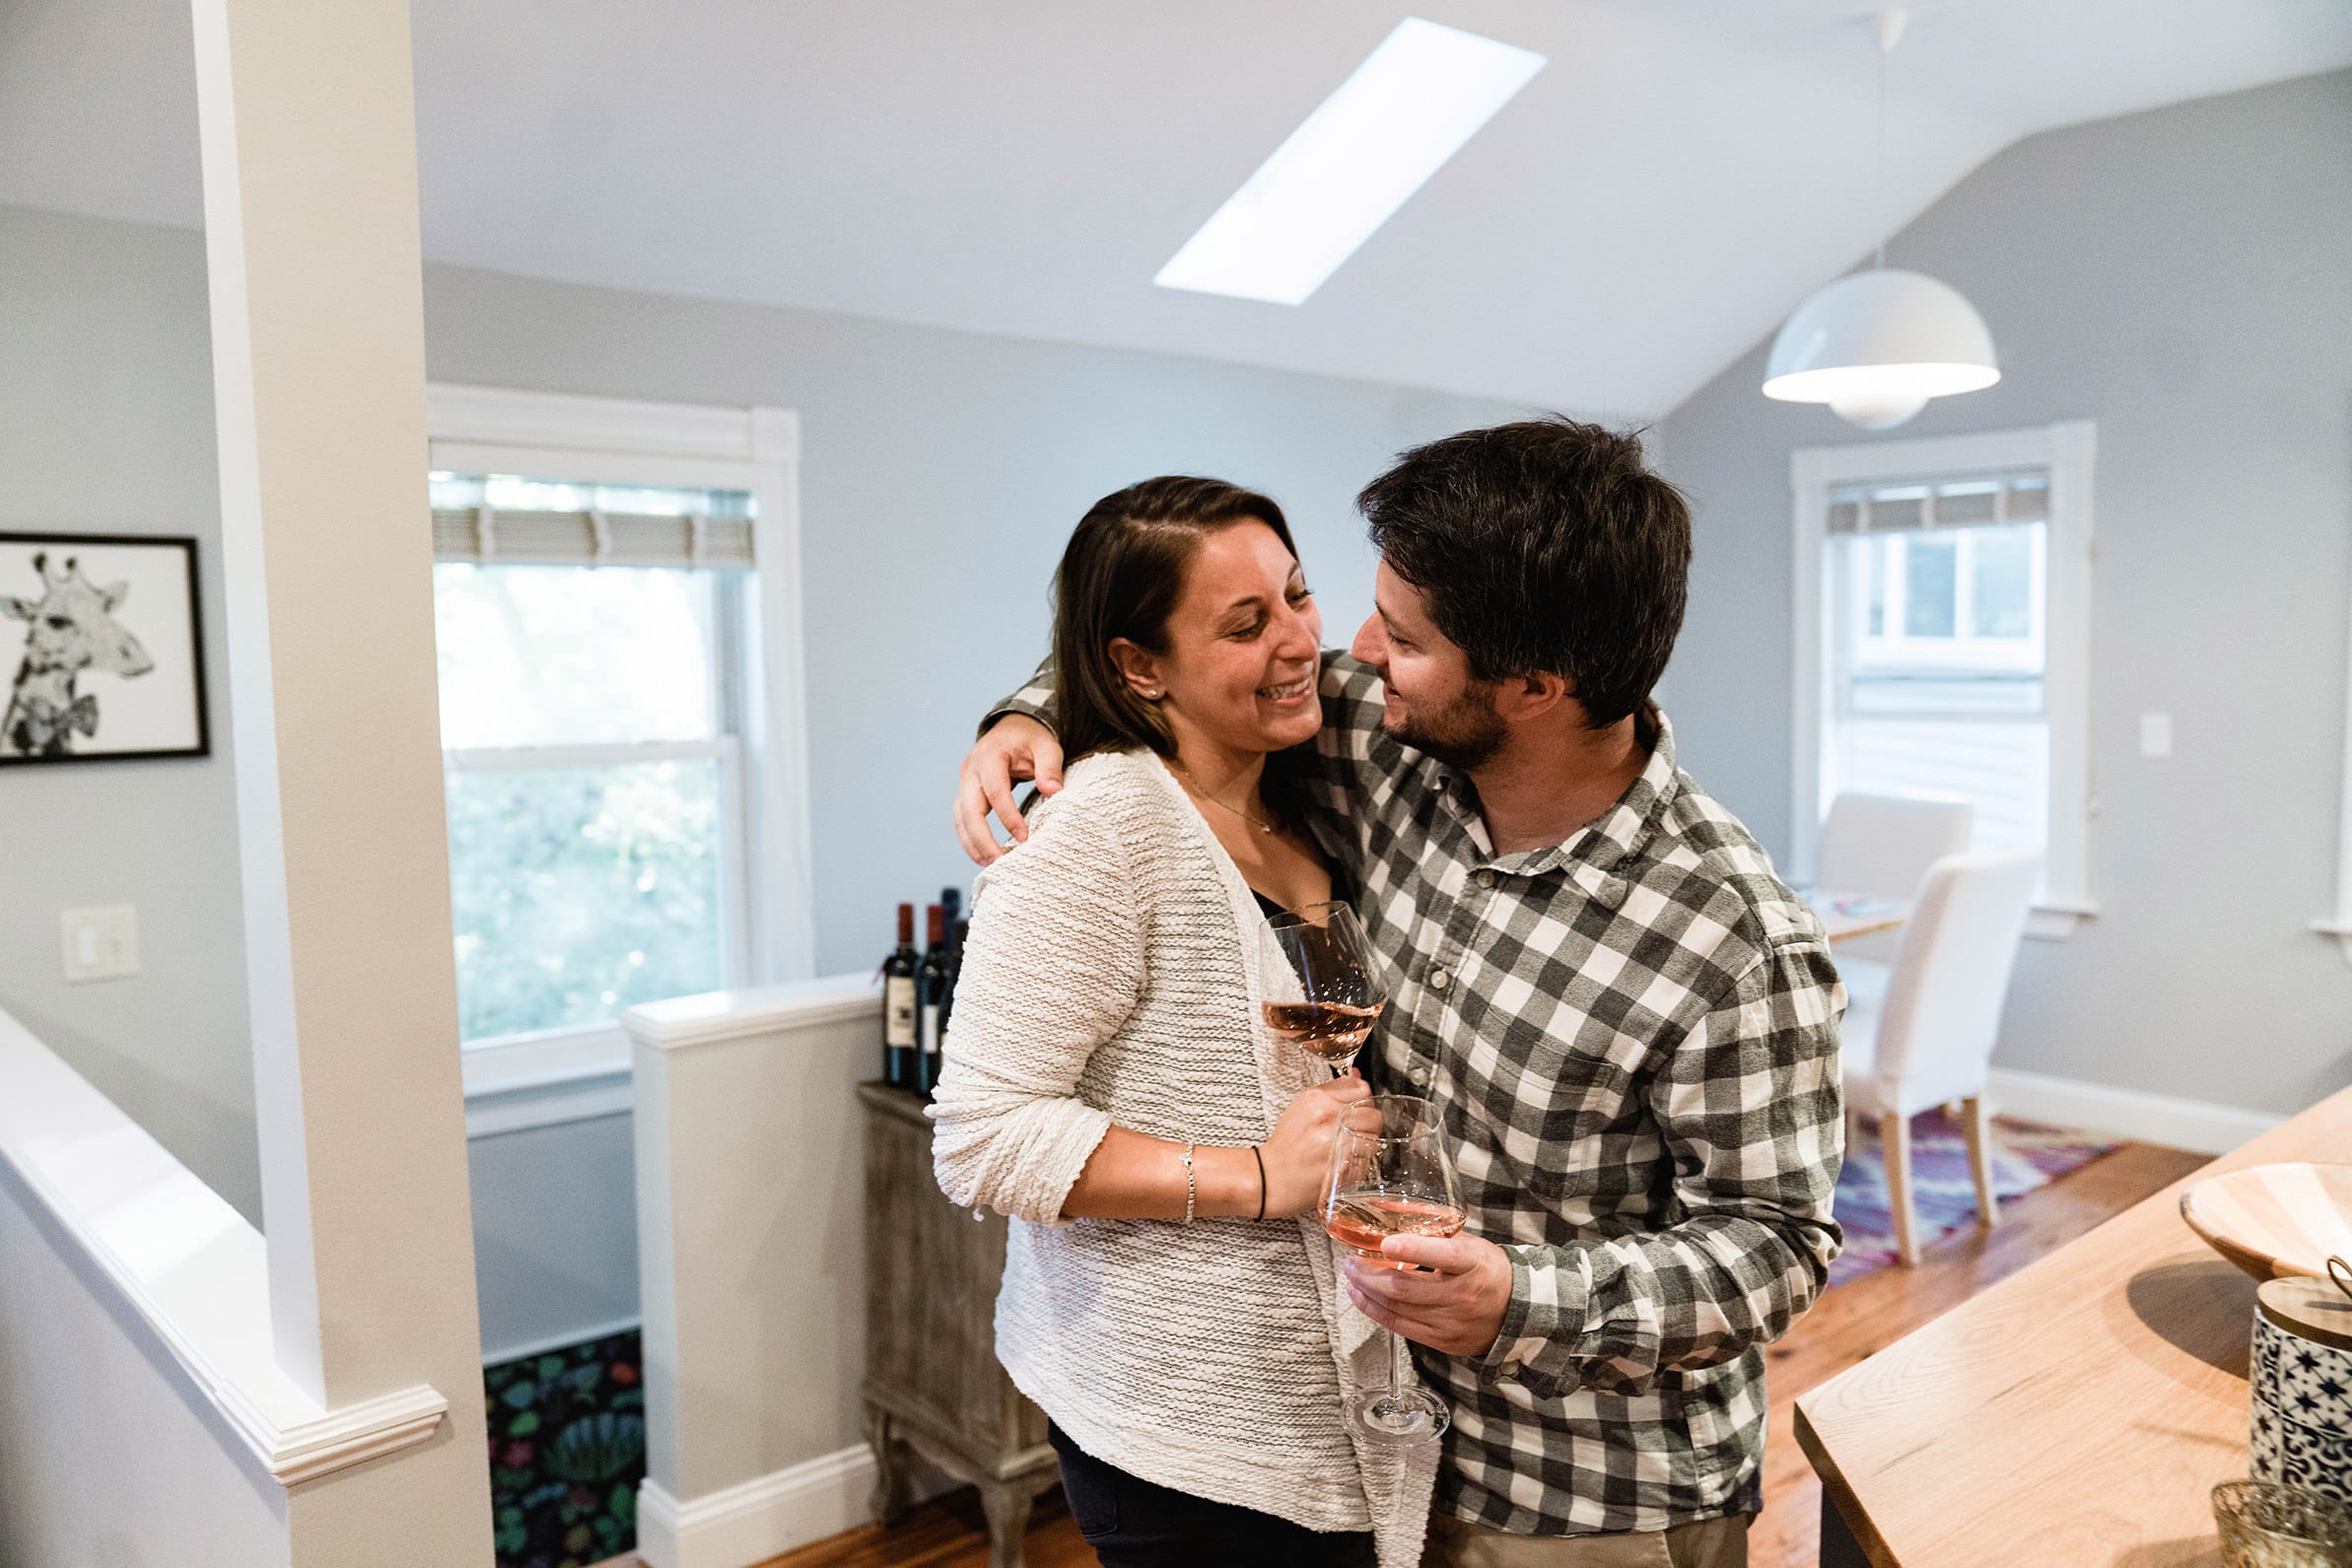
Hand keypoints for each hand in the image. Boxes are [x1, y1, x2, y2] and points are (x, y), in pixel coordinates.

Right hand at [953, 715, 1063, 864]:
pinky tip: (984, 857)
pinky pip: (962, 821)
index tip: (1024, 838)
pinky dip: (971, 840)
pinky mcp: (965, 794)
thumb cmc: (1031, 738)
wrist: (1012, 728)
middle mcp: (970, 770)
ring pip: (960, 819)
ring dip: (973, 844)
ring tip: (991, 866)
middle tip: (999, 862)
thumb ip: (1049, 768)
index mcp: (989, 756)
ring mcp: (964, 782)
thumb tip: (1053, 792)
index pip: (995, 791)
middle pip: (968, 809)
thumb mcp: (1047, 746)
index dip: (1008, 817)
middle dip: (982, 839)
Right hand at [1257, 1073, 1372, 1217]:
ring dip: (1365, 1142)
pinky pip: (1367, 1159)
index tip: (1357, 1108)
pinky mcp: (1344, 1167)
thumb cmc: (1286, 1144)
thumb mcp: (1303, 1106)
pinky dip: (1360, 1160)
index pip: (1362, 1090)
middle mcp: (1328, 1119)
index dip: (1362, 1100)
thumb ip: (1333, 1090)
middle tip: (1353, 1130)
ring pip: (1374, 1137)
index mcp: (1317, 1099)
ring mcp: (1338, 1144)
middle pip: (1373, 1113)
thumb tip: (1356, 1076)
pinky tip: (1343, 1160)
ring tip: (1348, 1146)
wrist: (1271, 1178)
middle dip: (1367, 1122)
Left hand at [1343, 1233, 1514, 1357]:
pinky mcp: (1442, 1341)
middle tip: (1351, 1261)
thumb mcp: (1469, 1243)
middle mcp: (1461, 1295)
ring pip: (1397, 1309)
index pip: (1443, 1256)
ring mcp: (1451, 1322)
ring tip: (1352, 1277)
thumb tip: (1391, 1212)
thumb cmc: (1488, 1270)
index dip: (1413, 1250)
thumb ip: (1434, 1231)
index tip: (1386, 1243)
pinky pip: (1400, 1328)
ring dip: (1367, 1292)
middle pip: (1405, 1288)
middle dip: (1369, 1274)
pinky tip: (1362, 1298)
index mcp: (1472, 1264)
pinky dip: (1375, 1311)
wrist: (1517, 1310)